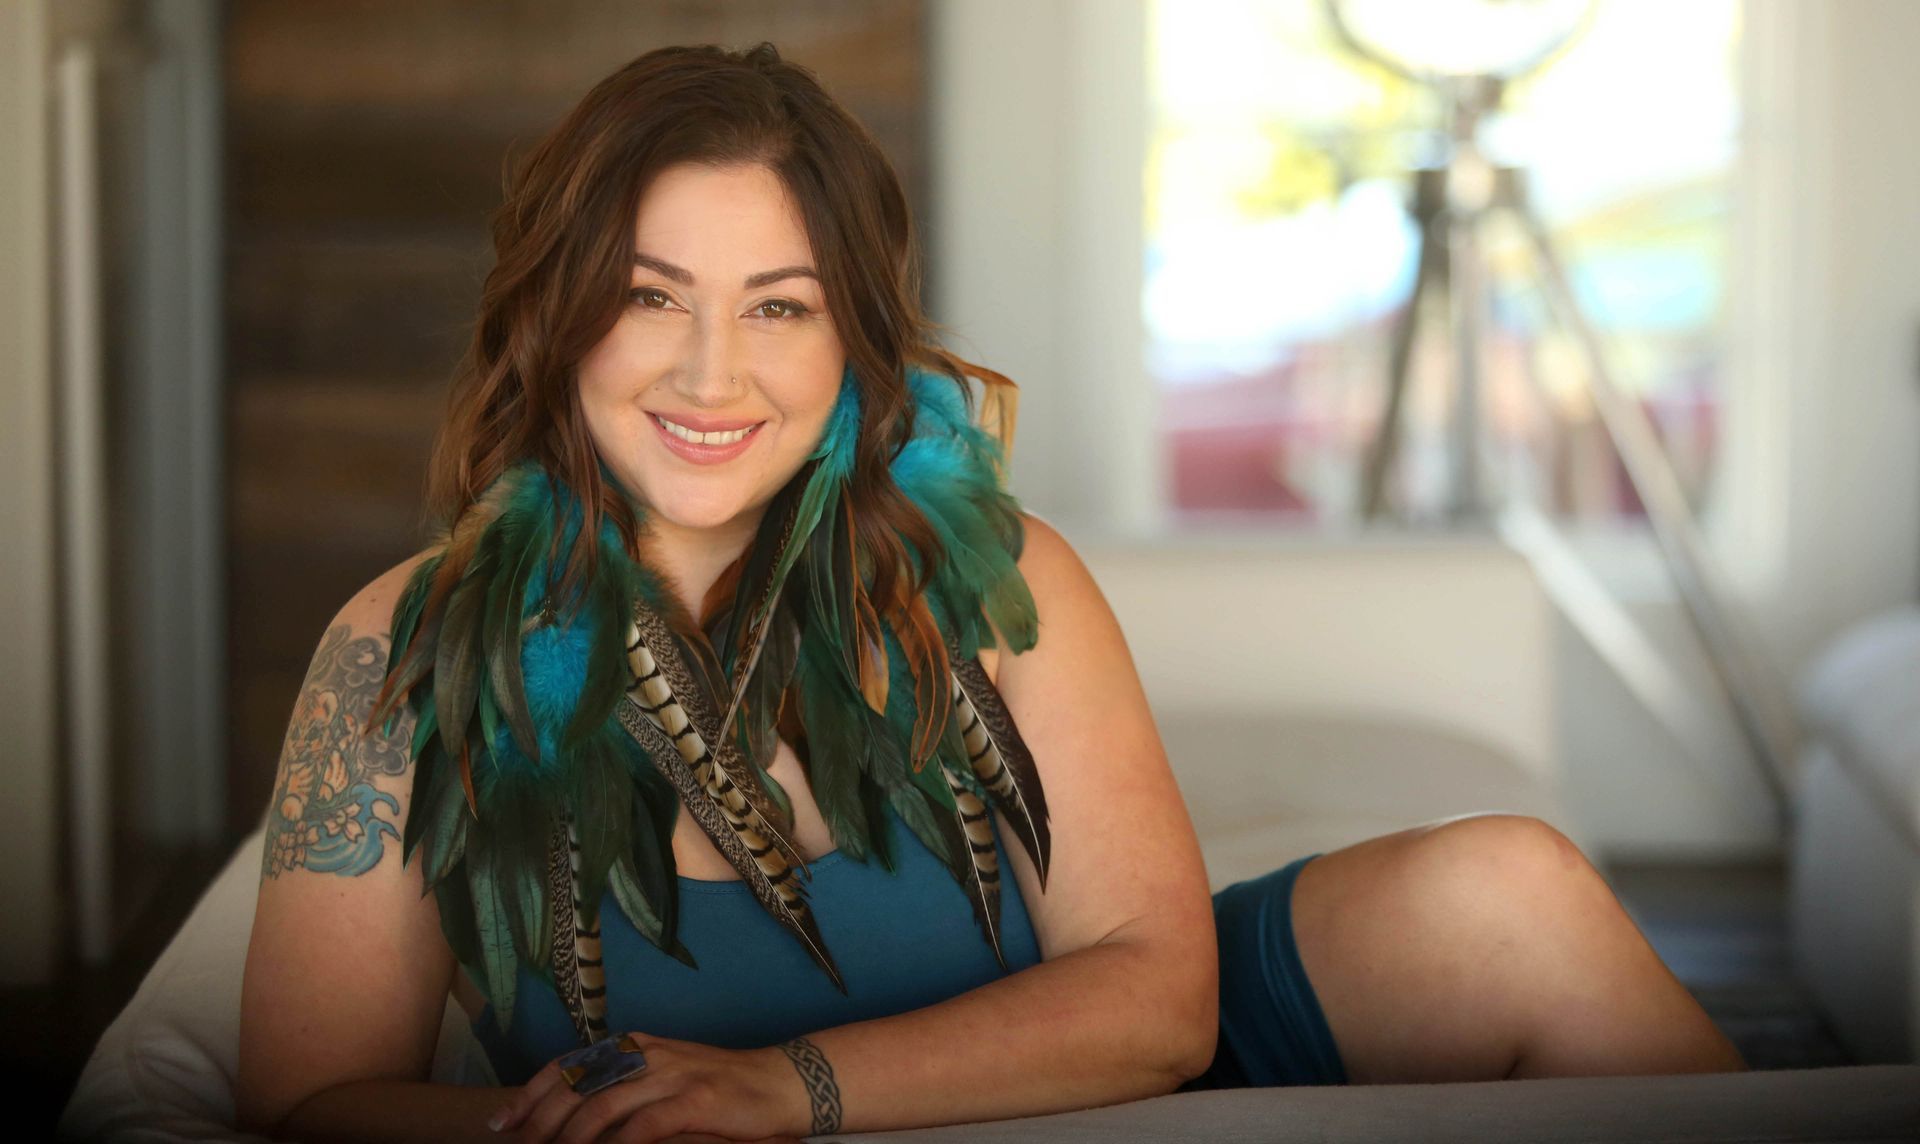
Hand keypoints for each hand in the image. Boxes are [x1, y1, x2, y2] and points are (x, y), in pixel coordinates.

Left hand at [489, 1032, 806, 1143]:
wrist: (780, 1082)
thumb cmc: (720, 1087)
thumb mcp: (667, 1077)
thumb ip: (626, 1087)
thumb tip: (575, 1115)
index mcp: (636, 1045)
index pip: (569, 1065)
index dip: (531, 1094)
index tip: (504, 1122)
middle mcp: (647, 1053)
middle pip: (577, 1086)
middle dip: (540, 1122)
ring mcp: (672, 1075)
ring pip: (603, 1105)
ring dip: (570, 1139)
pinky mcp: (696, 1099)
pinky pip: (644, 1126)